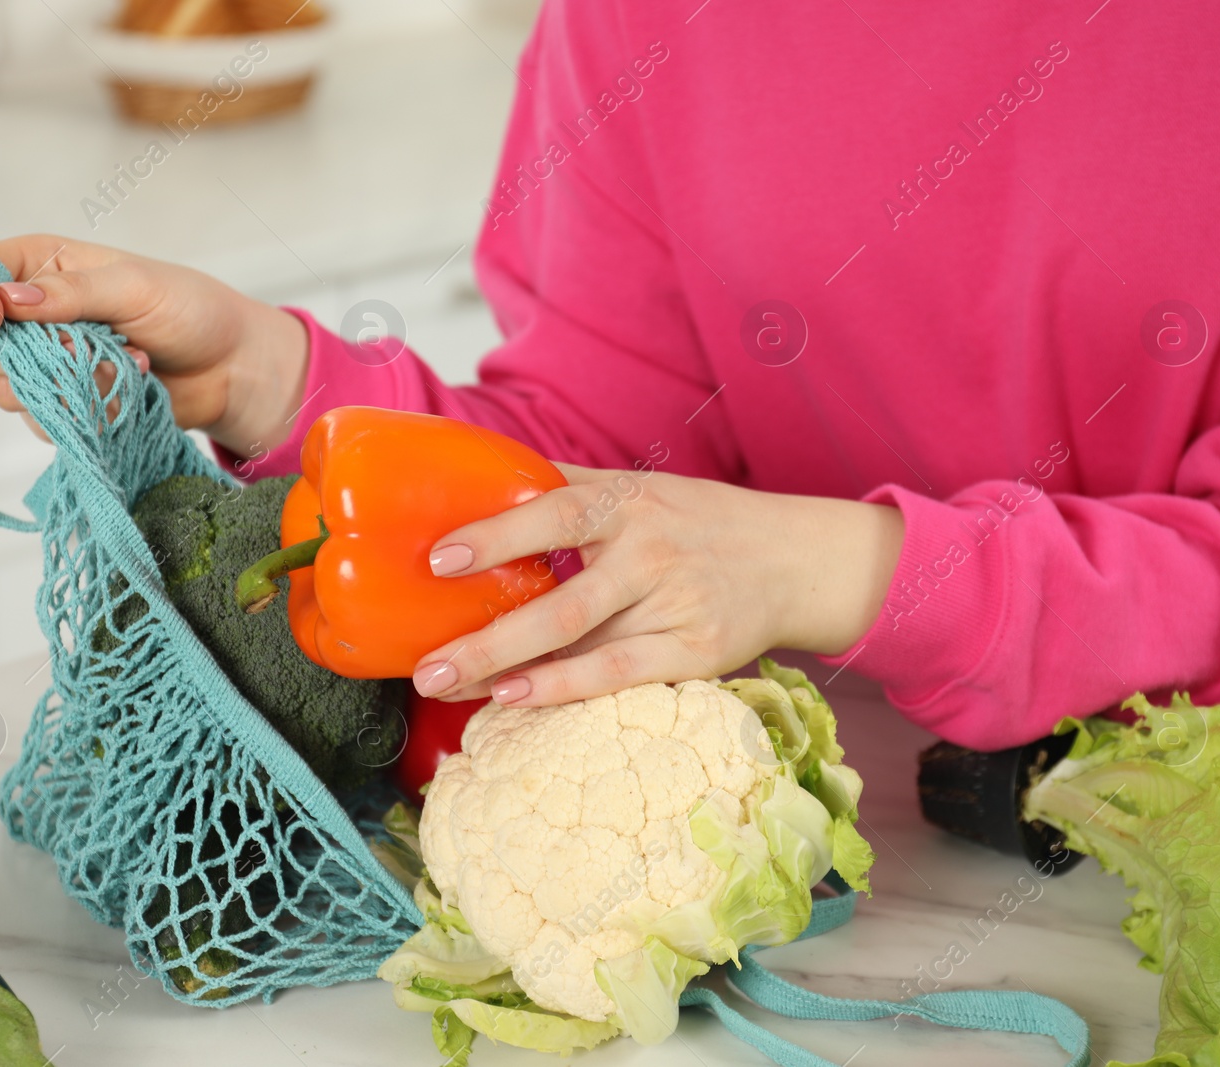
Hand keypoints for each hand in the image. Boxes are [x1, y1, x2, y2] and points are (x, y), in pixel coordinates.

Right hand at [0, 235, 307, 454]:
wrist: (232, 368)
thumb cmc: (191, 311)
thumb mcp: (136, 287)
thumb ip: (72, 293)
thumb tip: (9, 301)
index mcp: (41, 265)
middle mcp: (33, 314)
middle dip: (26, 354)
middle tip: (80, 347)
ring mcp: (50, 364)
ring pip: (11, 390)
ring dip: (71, 384)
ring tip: (127, 363)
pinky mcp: (69, 404)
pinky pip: (48, 420)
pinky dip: (91, 410)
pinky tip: (131, 389)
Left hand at [411, 464, 904, 706]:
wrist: (794, 559)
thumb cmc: (697, 521)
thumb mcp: (642, 486)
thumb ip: (569, 484)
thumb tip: (481, 475)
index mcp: (631, 502)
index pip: (555, 513)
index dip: (496, 535)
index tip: (439, 559)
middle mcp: (651, 552)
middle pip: (562, 602)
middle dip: (487, 637)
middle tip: (425, 664)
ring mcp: (675, 606)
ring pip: (583, 646)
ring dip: (511, 671)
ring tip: (450, 687)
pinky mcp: (696, 653)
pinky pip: (618, 676)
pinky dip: (564, 689)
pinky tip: (516, 698)